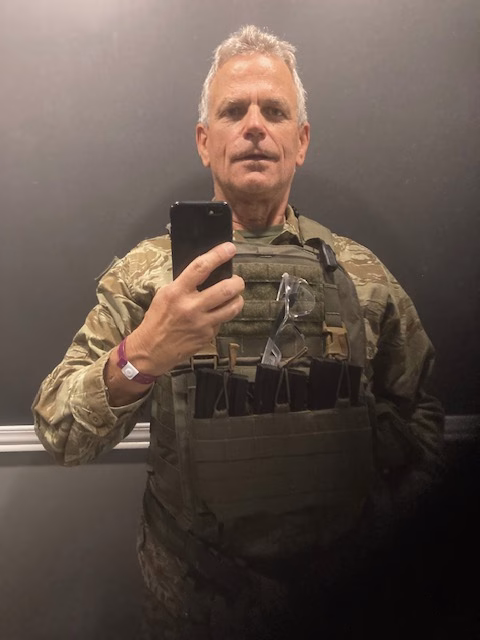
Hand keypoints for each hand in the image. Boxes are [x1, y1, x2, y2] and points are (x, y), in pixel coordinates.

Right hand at [128, 242, 243, 374]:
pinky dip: (223, 316)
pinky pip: (223, 322)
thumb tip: (206, 272)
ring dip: (238, 299)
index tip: (230, 248)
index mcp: (177, 292)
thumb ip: (184, 284)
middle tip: (237, 280)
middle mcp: (191, 307)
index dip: (218, 255)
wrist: (151, 350)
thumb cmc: (157, 319)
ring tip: (234, 296)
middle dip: (237, 282)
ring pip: (232, 307)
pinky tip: (215, 316)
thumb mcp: (165, 295)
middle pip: (225, 289)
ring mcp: (202, 323)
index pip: (201, 267)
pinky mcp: (208, 336)